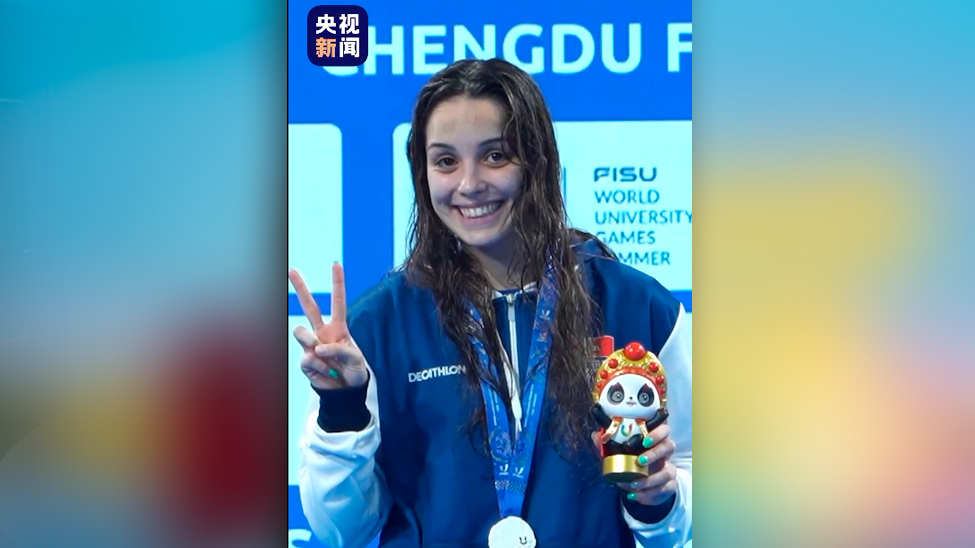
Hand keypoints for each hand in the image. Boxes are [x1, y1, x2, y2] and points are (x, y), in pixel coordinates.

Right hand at [288, 263, 368, 389]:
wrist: (344, 390)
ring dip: (310, 341)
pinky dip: (319, 366)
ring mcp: (311, 345)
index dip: (337, 283)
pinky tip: (326, 371)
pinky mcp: (304, 360)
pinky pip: (307, 358)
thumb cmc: (353, 369)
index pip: (338, 301)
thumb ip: (340, 349)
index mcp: (338, 327)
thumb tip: (318, 348)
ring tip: (323, 355)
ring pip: (300, 332)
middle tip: (292, 270)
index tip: (336, 264)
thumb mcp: (355, 358)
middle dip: (300, 288)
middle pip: (309, 306)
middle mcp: (322, 332)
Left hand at [591, 422, 677, 506]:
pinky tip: (636, 495)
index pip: (663, 429)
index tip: (644, 440)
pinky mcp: (670, 485)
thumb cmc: (630, 463)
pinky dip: (649, 494)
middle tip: (639, 461)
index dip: (657, 433)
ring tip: (634, 484)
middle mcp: (664, 452)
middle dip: (655, 453)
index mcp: (653, 440)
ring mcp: (668, 469)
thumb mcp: (617, 454)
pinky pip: (665, 489)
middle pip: (669, 446)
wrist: (641, 487)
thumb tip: (596, 436)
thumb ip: (607, 445)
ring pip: (668, 471)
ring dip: (651, 479)